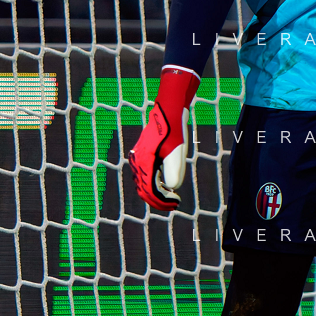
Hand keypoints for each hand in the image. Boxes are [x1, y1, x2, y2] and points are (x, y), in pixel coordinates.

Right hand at [128, 67, 199, 210]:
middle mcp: (137, 161)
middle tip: (175, 204)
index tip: (177, 202)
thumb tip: (172, 188)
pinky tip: (166, 185)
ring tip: (172, 197)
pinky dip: (154, 184)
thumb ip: (175, 170)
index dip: (162, 201)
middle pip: (144, 190)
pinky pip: (145, 176)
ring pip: (143, 184)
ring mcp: (138, 158)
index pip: (149, 191)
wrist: (168, 111)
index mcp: (143, 162)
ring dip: (157, 194)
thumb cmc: (173, 129)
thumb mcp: (178, 150)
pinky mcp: (143, 155)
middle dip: (159, 200)